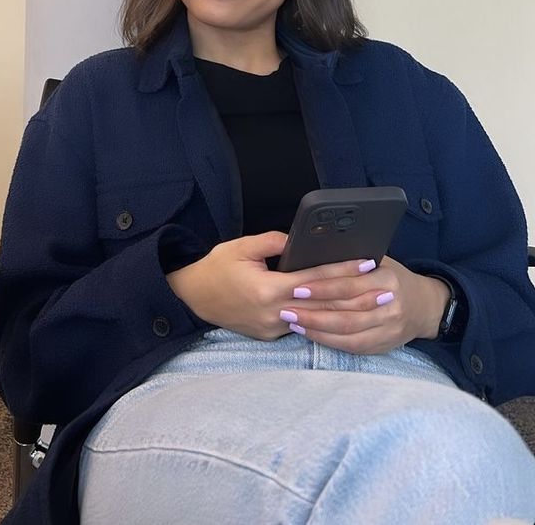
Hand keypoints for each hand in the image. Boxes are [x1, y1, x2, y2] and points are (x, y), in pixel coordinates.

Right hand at [166, 231, 376, 340]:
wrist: (192, 296)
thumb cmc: (216, 268)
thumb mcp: (241, 246)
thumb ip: (274, 242)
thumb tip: (299, 240)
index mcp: (267, 288)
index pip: (315, 279)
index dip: (343, 271)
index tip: (367, 264)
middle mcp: (273, 313)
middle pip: (323, 306)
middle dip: (355, 298)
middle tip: (384, 291)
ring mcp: (271, 328)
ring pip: (314, 321)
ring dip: (343, 312)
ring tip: (369, 304)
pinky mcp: (268, 336)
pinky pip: (299, 326)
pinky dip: (320, 318)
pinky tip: (339, 313)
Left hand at [279, 256, 449, 353]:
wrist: (425, 306)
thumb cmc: (393, 278)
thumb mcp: (380, 261)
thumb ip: (353, 261)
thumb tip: (316, 253)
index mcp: (387, 280)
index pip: (349, 285)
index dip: (321, 288)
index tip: (297, 287)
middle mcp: (390, 306)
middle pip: (345, 312)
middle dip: (312, 311)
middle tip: (286, 307)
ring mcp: (388, 329)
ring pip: (346, 332)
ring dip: (316, 328)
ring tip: (292, 320)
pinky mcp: (383, 345)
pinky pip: (351, 346)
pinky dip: (327, 341)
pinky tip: (309, 333)